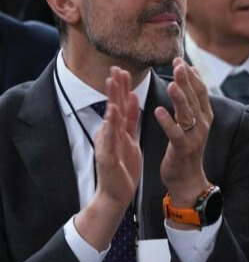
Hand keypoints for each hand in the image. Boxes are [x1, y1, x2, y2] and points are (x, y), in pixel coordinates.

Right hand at [75, 68, 142, 249]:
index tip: (124, 69)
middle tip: (117, 66)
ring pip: (110, 117)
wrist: (115, 195)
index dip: (122, 88)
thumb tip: (129, 102)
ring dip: (112, 98)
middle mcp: (110, 134)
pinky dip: (111, 122)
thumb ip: (128, 122)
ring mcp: (107, 144)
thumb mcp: (129, 141)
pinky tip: (112, 109)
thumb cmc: (122, 168)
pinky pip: (110, 137)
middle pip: (114, 106)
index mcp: (119, 131)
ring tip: (113, 80)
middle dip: (116, 86)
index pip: (121, 105)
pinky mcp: (107, 155)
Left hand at [156, 59, 213, 209]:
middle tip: (177, 64)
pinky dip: (167, 122)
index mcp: (205, 116)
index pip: (200, 91)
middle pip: (195, 98)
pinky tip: (158, 110)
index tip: (180, 60)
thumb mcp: (192, 122)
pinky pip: (175, 133)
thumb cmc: (186, 148)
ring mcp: (195, 137)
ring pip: (187, 114)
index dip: (191, 75)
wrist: (187, 179)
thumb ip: (190, 100)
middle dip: (186, 81)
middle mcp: (203, 124)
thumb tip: (190, 73)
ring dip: (180, 98)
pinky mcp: (183, 149)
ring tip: (172, 83)